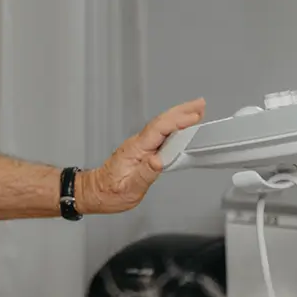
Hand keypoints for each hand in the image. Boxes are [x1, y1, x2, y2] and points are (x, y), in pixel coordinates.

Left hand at [79, 98, 205, 214]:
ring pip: (161, 126)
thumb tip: (159, 162)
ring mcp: (139, 145)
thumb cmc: (110, 192)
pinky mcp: (142, 150)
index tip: (194, 116)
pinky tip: (181, 127)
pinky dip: (173, 126)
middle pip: (162, 122)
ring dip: (179, 116)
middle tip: (200, 104)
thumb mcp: (128, 188)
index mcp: (135, 149)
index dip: (177, 121)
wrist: (96, 192)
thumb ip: (145, 174)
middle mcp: (138, 144)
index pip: (159, 129)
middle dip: (182, 111)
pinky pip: (160, 134)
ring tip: (196, 110)